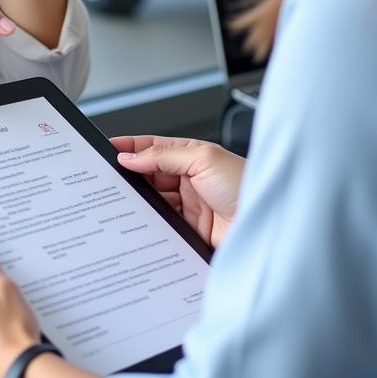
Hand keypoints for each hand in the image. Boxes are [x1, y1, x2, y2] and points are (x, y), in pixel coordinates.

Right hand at [113, 136, 244, 248]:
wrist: (267, 225)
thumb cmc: (246, 185)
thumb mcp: (204, 158)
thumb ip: (165, 156)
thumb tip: (132, 156)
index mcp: (194, 155)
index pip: (155, 148)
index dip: (132, 148)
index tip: (109, 149)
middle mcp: (191, 179)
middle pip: (151, 175)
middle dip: (131, 176)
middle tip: (109, 178)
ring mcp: (190, 206)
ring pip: (153, 201)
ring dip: (139, 201)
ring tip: (121, 200)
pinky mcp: (189, 230)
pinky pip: (162, 224)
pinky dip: (149, 223)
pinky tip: (139, 221)